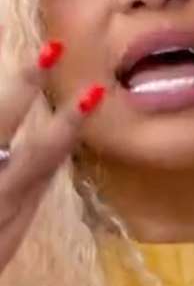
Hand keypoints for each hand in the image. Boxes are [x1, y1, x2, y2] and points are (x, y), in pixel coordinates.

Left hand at [0, 42, 104, 275]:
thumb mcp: (10, 235)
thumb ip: (25, 194)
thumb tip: (54, 154)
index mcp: (13, 198)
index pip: (46, 154)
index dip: (69, 123)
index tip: (94, 92)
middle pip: (8, 124)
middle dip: (28, 85)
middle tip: (50, 50)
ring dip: (11, 92)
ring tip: (31, 58)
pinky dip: (2, 123)